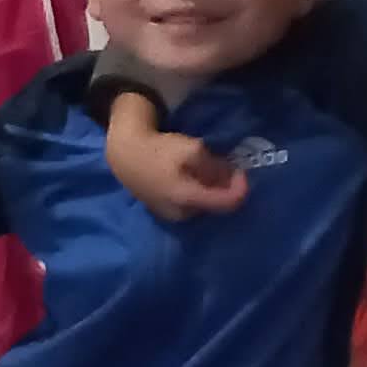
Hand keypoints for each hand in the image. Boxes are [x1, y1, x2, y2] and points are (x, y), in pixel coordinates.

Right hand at [104, 98, 247, 221]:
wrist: (125, 155)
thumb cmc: (158, 150)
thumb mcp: (193, 149)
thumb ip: (216, 165)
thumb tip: (233, 175)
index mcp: (188, 198)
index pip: (228, 203)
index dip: (241, 188)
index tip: (240, 171)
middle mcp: (181, 214)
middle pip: (216, 206)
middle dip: (224, 188)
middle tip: (223, 169)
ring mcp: (171, 216)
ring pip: (203, 206)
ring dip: (210, 191)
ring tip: (206, 172)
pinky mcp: (164, 213)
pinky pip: (189, 206)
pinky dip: (197, 193)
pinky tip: (190, 178)